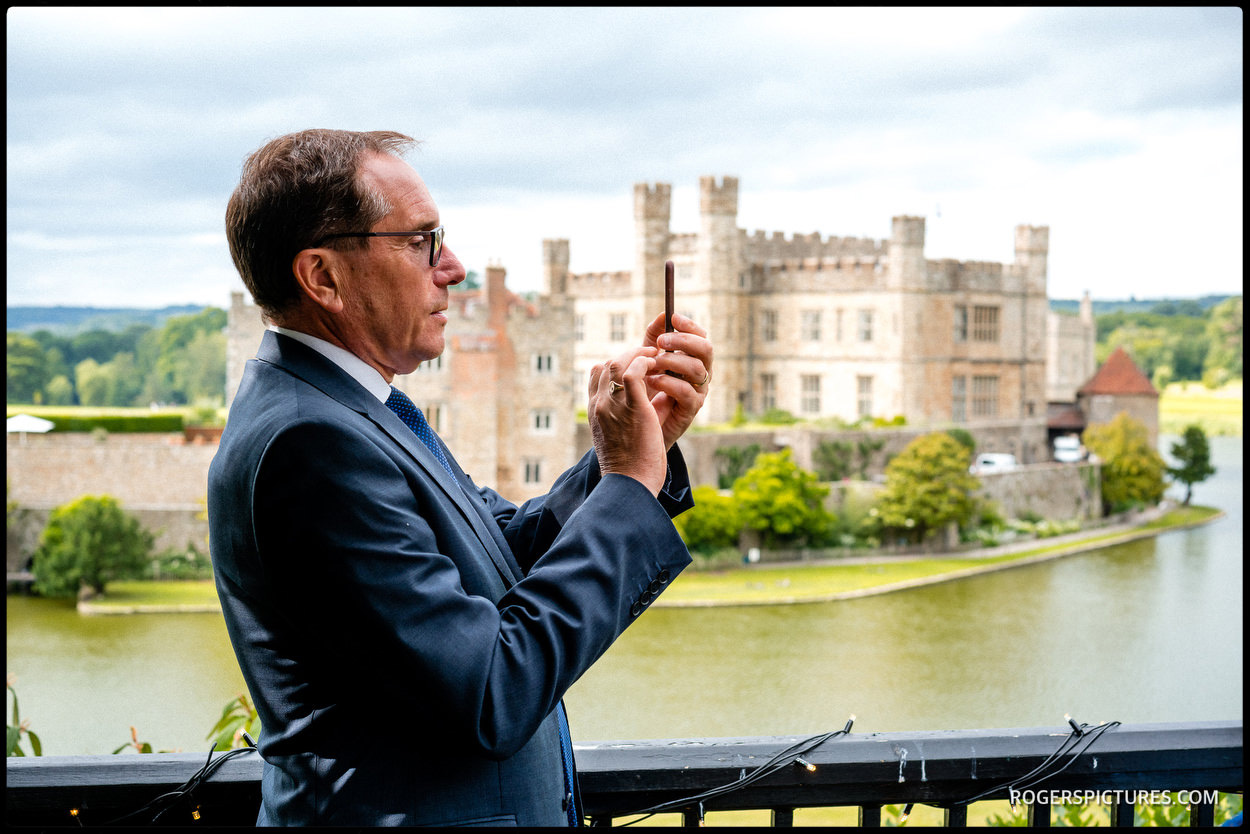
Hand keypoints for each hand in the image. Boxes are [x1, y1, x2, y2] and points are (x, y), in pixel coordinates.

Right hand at [587, 347, 667, 495]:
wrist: (629, 484)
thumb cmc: (629, 468)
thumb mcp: (618, 438)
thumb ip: (623, 418)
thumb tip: (642, 408)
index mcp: (595, 412)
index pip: (597, 375)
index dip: (616, 365)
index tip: (635, 365)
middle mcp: (599, 405)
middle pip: (605, 365)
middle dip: (628, 355)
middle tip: (648, 356)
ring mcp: (612, 405)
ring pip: (617, 363)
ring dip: (637, 355)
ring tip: (654, 357)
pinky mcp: (632, 407)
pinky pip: (633, 372)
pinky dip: (645, 363)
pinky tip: (656, 366)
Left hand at [641, 312, 712, 449]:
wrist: (641, 422)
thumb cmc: (646, 386)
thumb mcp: (648, 357)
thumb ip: (654, 335)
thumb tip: (664, 314)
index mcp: (693, 357)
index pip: (701, 336)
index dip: (690, 325)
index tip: (673, 318)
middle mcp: (701, 371)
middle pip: (705, 349)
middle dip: (683, 341)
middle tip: (661, 342)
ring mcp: (699, 390)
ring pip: (697, 368)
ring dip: (672, 362)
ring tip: (652, 364)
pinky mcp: (692, 408)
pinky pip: (686, 391)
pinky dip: (668, 383)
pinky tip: (652, 381)